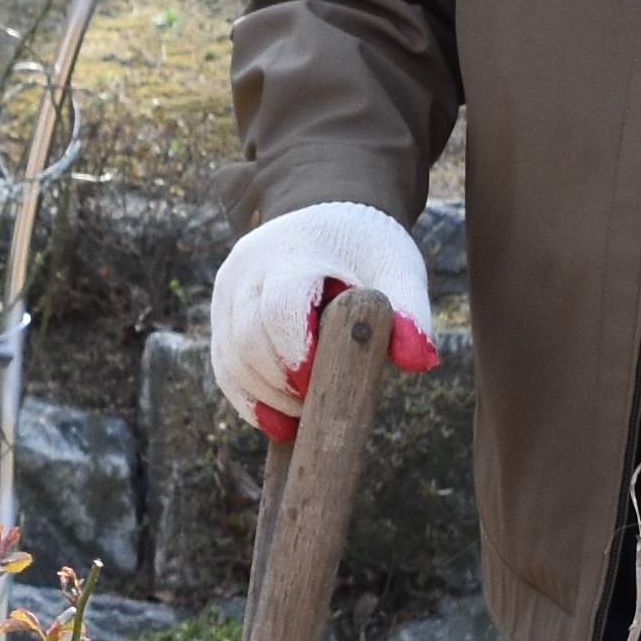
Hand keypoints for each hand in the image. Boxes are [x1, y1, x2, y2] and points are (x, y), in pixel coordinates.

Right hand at [202, 201, 444, 433]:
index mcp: (295, 252)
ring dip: (265, 396)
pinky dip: (249, 399)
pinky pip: (225, 365)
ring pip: (231, 359)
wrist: (324, 217)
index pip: (281, 309)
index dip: (298, 354)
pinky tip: (278, 423)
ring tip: (304, 411)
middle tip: (318, 404)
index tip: (320, 384)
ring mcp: (228, 290)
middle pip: (249, 340)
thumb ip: (411, 311)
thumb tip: (419, 362)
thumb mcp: (397, 269)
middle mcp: (250, 267)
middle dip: (282, 384)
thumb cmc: (366, 249)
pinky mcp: (221, 313)